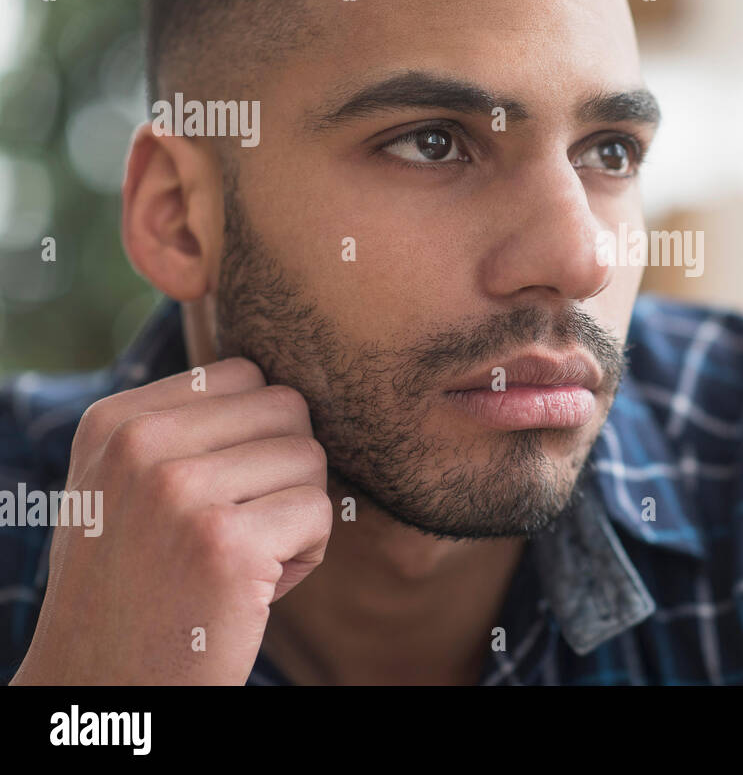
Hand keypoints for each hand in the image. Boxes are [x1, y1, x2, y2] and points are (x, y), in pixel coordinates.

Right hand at [9, 357, 331, 684]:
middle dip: (287, 469)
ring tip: (241, 560)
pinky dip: (307, 554)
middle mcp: (138, 444)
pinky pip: (320, 511)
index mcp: (116, 420)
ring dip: (297, 514)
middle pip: (287, 408)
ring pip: (311, 457)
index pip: (245, 374)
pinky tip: (254, 588)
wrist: (104, 686)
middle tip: (241, 528)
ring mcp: (179, 490)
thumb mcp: (130, 486)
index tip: (214, 495)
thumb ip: (190, 426)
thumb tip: (289, 380)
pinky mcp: (224, 542)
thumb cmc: (139, 585)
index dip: (256, 437)